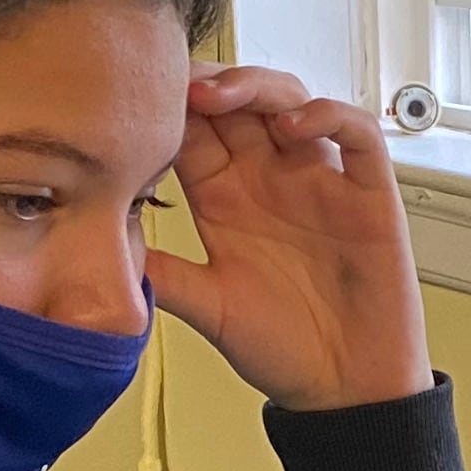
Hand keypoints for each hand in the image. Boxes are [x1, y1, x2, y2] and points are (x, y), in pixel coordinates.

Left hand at [155, 65, 433, 413]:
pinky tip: (296, 126)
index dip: (166, 108)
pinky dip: (329, 116)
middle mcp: (270, 180)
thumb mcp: (209, 308)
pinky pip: (355, 133)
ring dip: (254, 87)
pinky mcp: (367, 193)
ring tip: (220, 95)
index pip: (192, 132)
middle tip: (171, 79)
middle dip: (205, 82)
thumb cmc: (284, 350)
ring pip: (289, 100)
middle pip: (236, 103)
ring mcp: (319, 180)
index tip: (135, 99)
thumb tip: (103, 246)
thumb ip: (164, 275)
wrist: (346, 390)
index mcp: (225, 200)